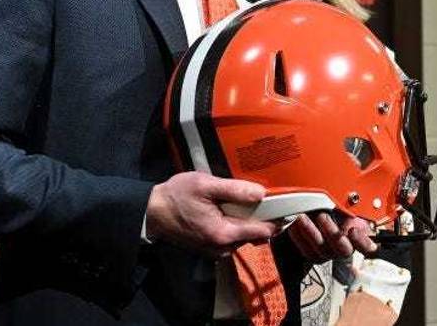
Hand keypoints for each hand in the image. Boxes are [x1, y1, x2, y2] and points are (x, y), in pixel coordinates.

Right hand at [145, 171, 280, 257]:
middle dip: (257, 217)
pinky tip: (222, 211)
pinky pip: (231, 238)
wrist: (152, 212)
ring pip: (243, 236)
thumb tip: (261, 193)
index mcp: (224, 233)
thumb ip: (234, 190)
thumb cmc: (176, 196)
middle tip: (251, 197)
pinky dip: (232, 226)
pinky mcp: (210, 250)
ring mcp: (216, 251)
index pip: (263, 231)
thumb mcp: (205, 185)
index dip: (276, 218)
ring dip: (243, 221)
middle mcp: (223, 248)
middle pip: (255, 234)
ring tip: (231, 202)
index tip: (284, 206)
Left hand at [287, 211, 376, 262]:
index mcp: (357, 236)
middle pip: (342, 249)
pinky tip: (294, 223)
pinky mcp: (313, 255)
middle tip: (322, 216)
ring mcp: (329, 254)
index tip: (354, 230)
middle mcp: (344, 248)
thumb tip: (349, 215)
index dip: (362, 242)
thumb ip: (349, 209)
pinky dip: (299, 236)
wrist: (313, 213)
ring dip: (311, 232)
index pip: (368, 247)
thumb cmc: (331, 208)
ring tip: (303, 217)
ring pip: (322, 251)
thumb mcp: (343, 205)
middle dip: (331, 232)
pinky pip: (306, 250)